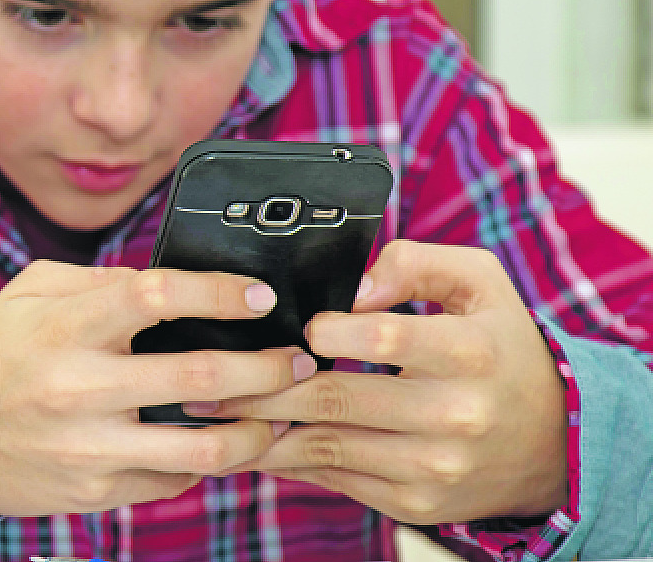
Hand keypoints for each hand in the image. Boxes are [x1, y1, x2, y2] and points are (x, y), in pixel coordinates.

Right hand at [0, 260, 314, 515]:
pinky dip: (205, 463)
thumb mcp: (31, 293)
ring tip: (278, 417)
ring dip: (256, 430)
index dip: (220, 292)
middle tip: (298, 361)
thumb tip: (174, 286)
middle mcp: (80, 386)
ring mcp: (88, 446)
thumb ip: (100, 281)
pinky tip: (218, 444)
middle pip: (201, 373)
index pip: (158, 295)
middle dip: (268, 367)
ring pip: (202, 446)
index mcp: (67, 326)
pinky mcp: (92, 491)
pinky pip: (171, 481)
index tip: (261, 296)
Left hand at [203, 240, 569, 523]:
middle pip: (336, 399)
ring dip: (261, 431)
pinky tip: (256, 442)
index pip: (387, 338)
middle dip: (262, 388)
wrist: (555, 444)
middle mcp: (454, 415)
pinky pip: (336, 479)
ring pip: (325, 446)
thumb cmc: (501, 349)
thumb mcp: (480, 285)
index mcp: (470, 353)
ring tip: (215, 414)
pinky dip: (289, 461)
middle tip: (211, 378)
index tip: (300, 326)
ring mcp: (433, 466)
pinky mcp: (414, 503)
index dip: (331, 330)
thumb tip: (354, 282)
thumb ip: (416, 263)